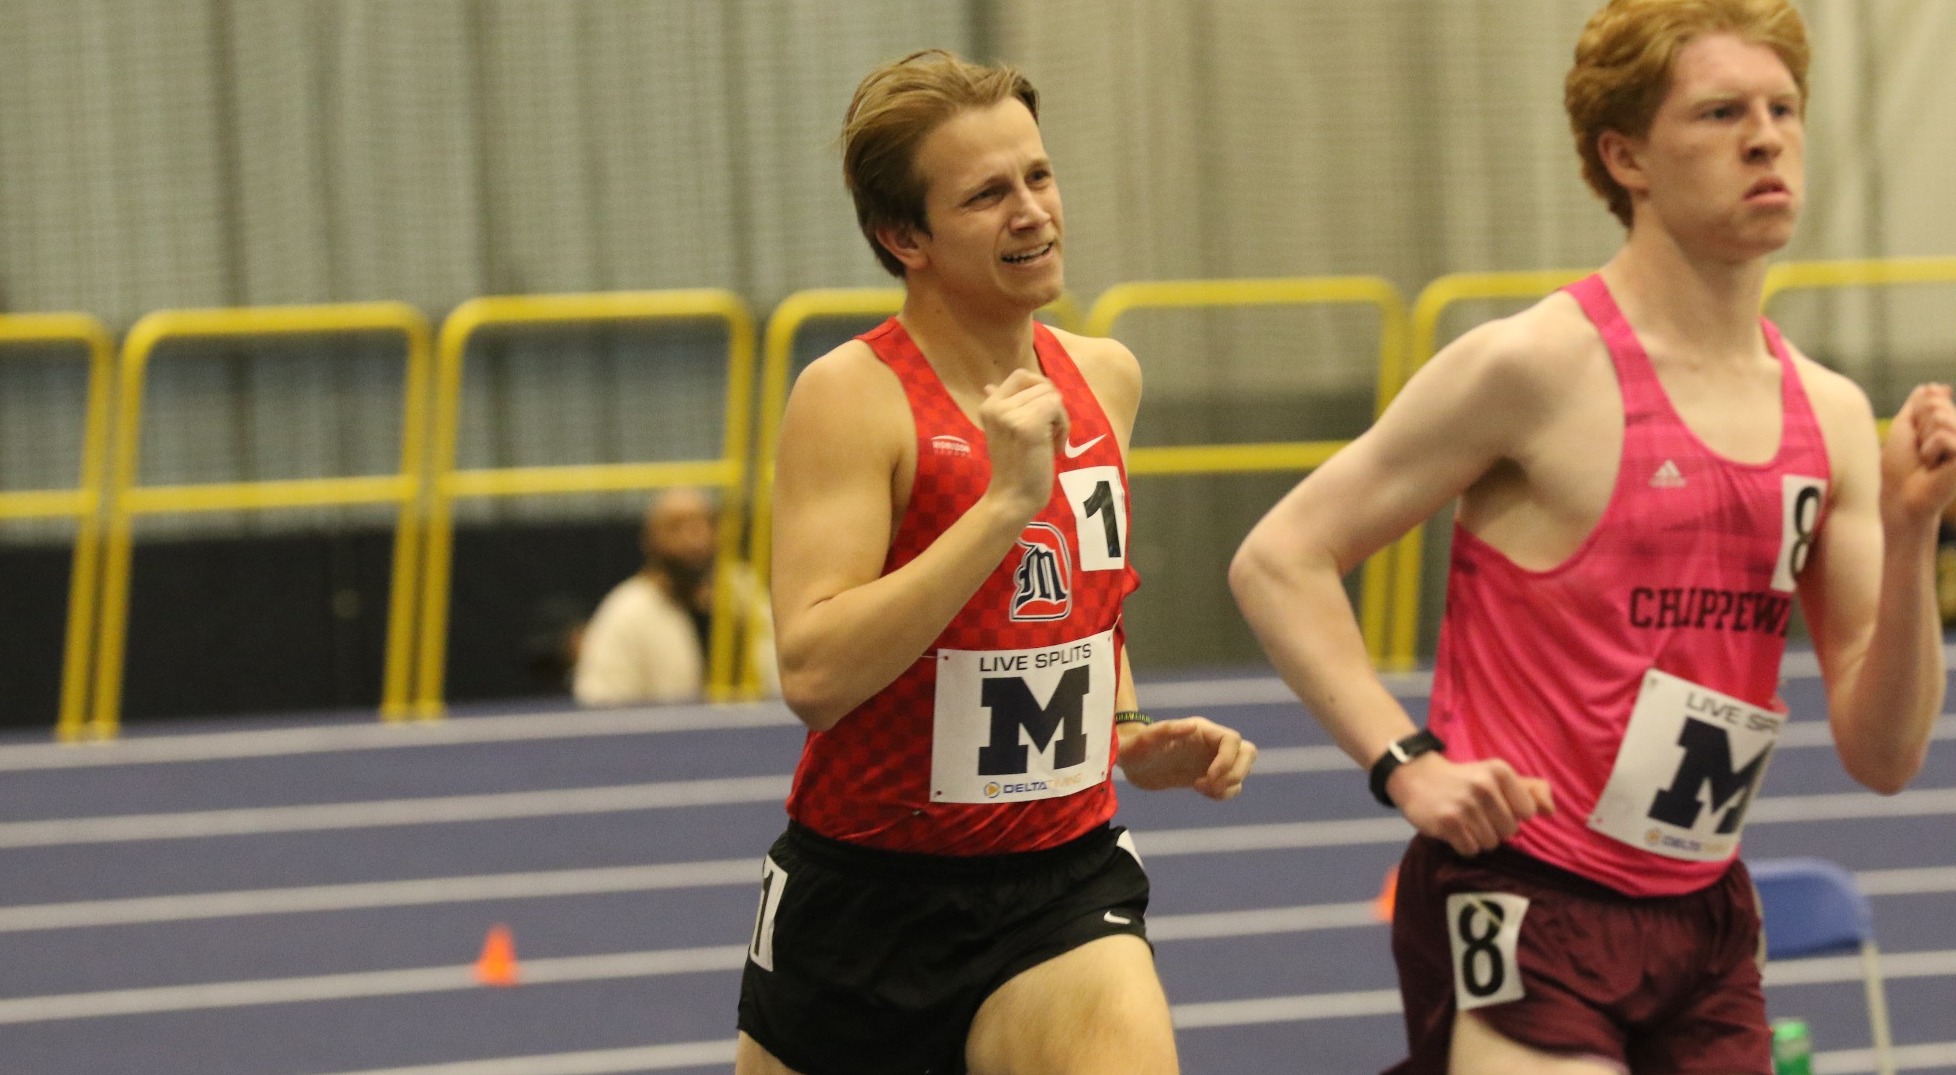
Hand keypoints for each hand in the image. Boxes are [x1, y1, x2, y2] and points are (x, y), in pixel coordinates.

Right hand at [979, 369, 1067, 517]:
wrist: (1012, 497)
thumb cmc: (1012, 467)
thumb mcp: (1002, 431)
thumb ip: (1001, 407)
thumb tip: (988, 385)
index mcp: (988, 405)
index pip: (1021, 375)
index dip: (1040, 389)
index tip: (1043, 415)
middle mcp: (996, 405)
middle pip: (1042, 384)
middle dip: (1053, 407)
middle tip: (1049, 434)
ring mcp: (1011, 414)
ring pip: (1052, 395)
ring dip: (1060, 418)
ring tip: (1050, 441)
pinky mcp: (1029, 424)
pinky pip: (1057, 407)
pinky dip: (1064, 426)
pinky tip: (1055, 446)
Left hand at [1117, 717, 1257, 799]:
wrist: (1132, 762)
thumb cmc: (1136, 747)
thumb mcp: (1145, 740)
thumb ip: (1166, 730)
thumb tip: (1192, 727)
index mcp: (1201, 730)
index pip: (1232, 740)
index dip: (1228, 760)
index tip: (1209, 777)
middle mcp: (1211, 743)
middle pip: (1247, 752)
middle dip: (1236, 773)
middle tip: (1210, 785)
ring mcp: (1213, 759)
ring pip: (1243, 770)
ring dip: (1229, 785)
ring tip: (1200, 787)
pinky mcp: (1210, 775)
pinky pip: (1232, 785)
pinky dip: (1223, 793)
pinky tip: (1200, 790)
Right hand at [1387, 753, 1553, 856]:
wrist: (1417, 777)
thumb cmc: (1464, 780)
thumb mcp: (1496, 775)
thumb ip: (1530, 789)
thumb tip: (1550, 810)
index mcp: (1500, 772)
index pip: (1527, 812)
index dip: (1512, 813)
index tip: (1494, 804)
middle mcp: (1484, 786)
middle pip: (1509, 831)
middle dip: (1495, 828)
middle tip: (1476, 814)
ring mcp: (1465, 805)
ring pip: (1490, 843)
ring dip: (1478, 837)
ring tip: (1464, 821)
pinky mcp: (1448, 822)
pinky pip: (1470, 849)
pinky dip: (1463, 845)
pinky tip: (1454, 829)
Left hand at [1883, 383, 1955, 525]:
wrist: (1901, 495)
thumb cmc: (1900, 465)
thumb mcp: (1905, 427)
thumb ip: (1920, 404)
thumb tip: (1934, 386)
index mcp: (1948, 422)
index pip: (1931, 397)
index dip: (1914, 416)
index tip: (1914, 438)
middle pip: (1936, 405)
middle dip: (1919, 427)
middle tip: (1920, 451)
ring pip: (1940, 418)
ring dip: (1923, 440)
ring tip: (1928, 459)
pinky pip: (1943, 436)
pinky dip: (1930, 451)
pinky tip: (1935, 466)